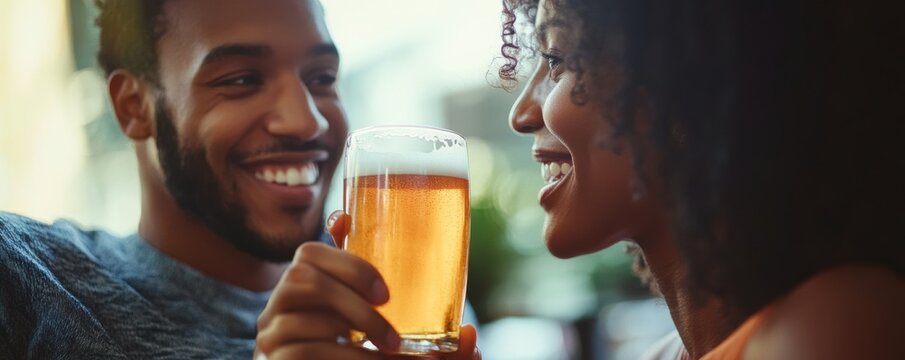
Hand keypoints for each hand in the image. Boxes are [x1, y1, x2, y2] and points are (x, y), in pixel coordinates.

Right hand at [253, 211, 480, 358]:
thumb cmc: (359, 354)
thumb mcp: (388, 337)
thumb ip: (425, 333)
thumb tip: (472, 336)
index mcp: (307, 286)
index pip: (310, 253)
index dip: (346, 259)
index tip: (385, 290)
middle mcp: (280, 306)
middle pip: (303, 278)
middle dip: (354, 300)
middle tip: (394, 333)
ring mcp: (271, 335)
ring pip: (308, 319)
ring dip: (357, 335)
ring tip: (390, 351)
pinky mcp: (272, 359)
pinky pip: (304, 353)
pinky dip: (347, 359)